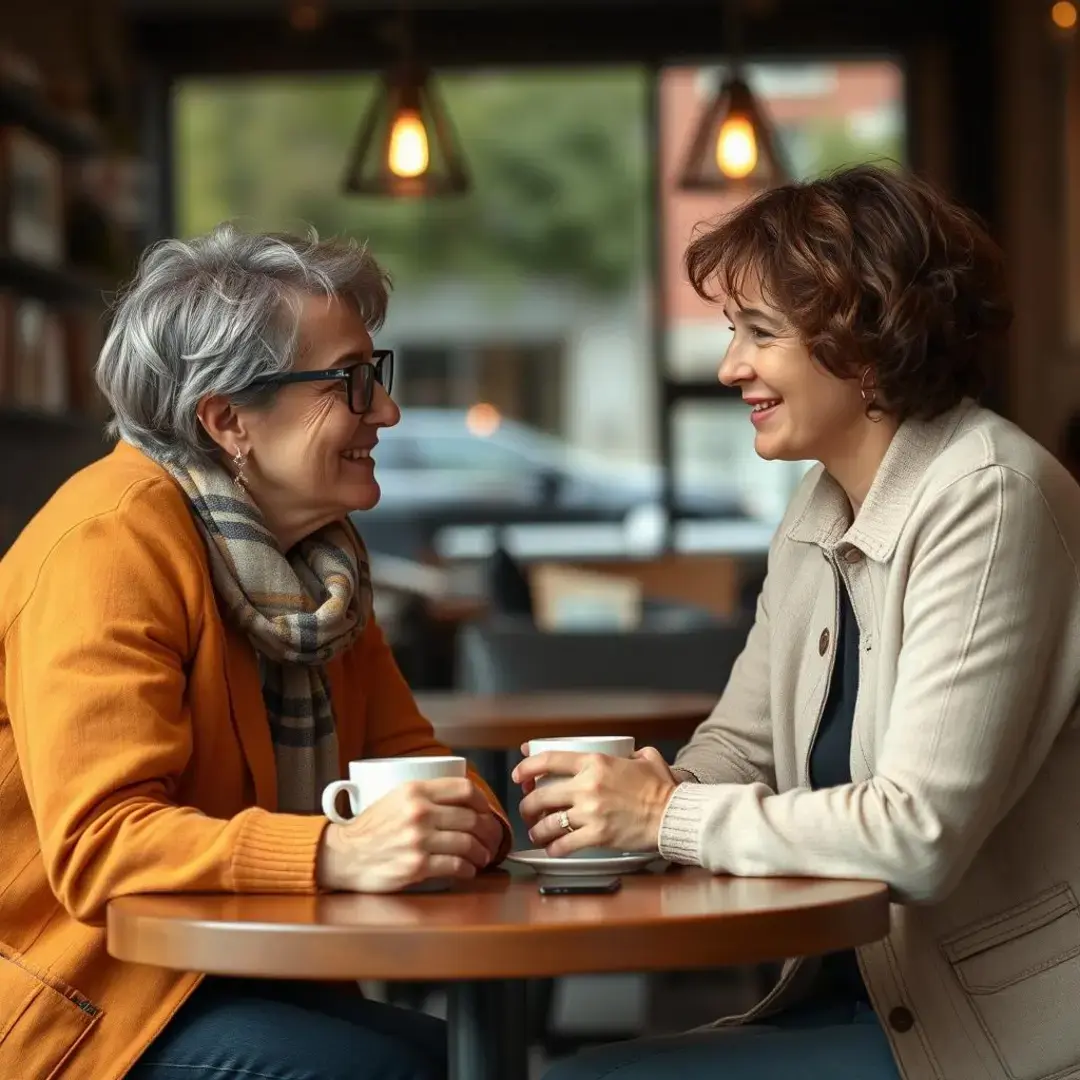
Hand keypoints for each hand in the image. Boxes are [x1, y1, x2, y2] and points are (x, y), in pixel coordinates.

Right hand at [316, 777, 503, 892]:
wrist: (344, 855)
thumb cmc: (371, 828)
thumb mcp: (395, 797)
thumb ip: (426, 796)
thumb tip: (463, 802)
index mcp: (415, 790)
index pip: (464, 789)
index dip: (483, 802)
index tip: (487, 812)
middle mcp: (418, 812)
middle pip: (471, 819)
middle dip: (489, 832)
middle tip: (492, 840)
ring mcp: (418, 839)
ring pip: (468, 843)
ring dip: (482, 853)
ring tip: (482, 857)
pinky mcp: (416, 866)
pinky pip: (455, 866)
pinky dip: (468, 870)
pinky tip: (467, 870)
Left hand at [513, 746, 678, 856]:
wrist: (674, 815)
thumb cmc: (662, 789)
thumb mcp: (646, 758)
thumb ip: (631, 754)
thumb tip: (628, 755)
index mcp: (595, 762)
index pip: (548, 760)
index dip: (526, 767)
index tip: (519, 775)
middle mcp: (587, 786)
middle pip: (541, 796)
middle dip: (527, 806)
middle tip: (528, 811)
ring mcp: (590, 812)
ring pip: (547, 823)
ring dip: (537, 830)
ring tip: (537, 834)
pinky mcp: (597, 836)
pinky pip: (564, 844)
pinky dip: (554, 848)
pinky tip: (553, 849)